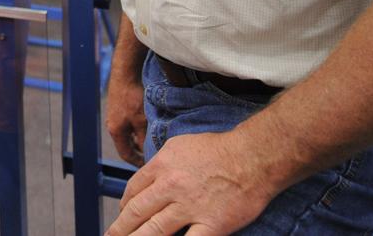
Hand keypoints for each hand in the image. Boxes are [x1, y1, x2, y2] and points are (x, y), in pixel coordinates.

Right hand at [104, 66, 147, 165]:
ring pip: (128, 134)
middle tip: (153, 154)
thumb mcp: (141, 121)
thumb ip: (143, 138)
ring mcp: (114, 115)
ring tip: (152, 139)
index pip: (126, 154)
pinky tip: (147, 124)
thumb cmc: (132, 97)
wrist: (125, 72)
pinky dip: (137, 128)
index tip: (148, 166)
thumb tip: (148, 152)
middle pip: (126, 144)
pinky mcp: (118, 107)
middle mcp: (112, 125)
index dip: (137, 162)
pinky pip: (128, 123)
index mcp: (116, 131)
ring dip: (138, 138)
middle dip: (139, 151)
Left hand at [106, 131, 274, 235]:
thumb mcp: (179, 145)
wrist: (252, 157)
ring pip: (154, 231)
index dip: (123, 205)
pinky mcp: (211, 225)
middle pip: (136, 212)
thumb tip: (149, 177)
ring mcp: (190, 208)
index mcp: (161, 166)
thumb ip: (162, 163)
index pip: (133, 189)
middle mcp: (170, 187)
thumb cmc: (219, 148)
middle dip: (120, 229)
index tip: (122, 214)